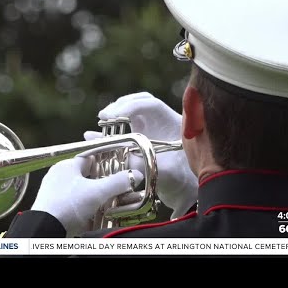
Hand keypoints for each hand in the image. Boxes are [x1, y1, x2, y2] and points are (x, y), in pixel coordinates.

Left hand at [31, 156, 142, 236]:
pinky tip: (93, 214)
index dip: (105, 159)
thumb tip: (136, 175)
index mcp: (66, 165)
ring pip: (80, 190)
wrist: (45, 230)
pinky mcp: (54, 208)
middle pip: (86, 174)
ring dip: (94, 196)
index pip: (89, 156)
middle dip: (101, 181)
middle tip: (115, 187)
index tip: (118, 164)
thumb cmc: (67, 205)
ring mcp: (54, 192)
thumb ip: (118, 182)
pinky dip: (85, 208)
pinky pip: (74, 204)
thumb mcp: (97, 192)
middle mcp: (58, 176)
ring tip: (107, 202)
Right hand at [84, 92, 197, 218]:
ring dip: (118, 110)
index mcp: (174, 124)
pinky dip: (117, 121)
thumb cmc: (177, 178)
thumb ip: (136, 162)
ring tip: (103, 119)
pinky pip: (130, 119)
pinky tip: (105, 129)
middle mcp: (164, 120)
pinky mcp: (145, 131)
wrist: (184, 187)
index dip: (132, 106)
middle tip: (104, 116)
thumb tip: (114, 153)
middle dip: (121, 105)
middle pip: (142, 101)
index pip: (151, 104)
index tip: (114, 115)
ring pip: (135, 107)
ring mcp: (154, 124)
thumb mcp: (160, 172)